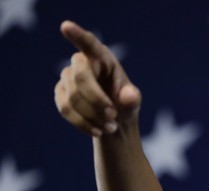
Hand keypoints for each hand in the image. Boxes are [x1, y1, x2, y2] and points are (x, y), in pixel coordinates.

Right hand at [54, 20, 140, 136]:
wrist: (113, 122)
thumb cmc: (125, 105)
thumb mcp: (133, 103)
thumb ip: (133, 98)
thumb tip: (129, 96)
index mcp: (102, 58)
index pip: (89, 44)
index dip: (78, 35)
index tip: (66, 27)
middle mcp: (82, 63)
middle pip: (80, 77)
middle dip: (96, 100)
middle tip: (113, 117)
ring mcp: (67, 77)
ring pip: (72, 97)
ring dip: (92, 116)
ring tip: (110, 127)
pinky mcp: (60, 93)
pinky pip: (65, 109)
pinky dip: (83, 123)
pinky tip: (97, 131)